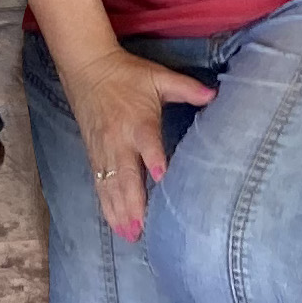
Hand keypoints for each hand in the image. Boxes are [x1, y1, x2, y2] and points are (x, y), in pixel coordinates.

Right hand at [63, 43, 213, 240]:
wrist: (86, 68)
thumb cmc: (126, 74)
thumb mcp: (158, 76)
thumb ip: (186, 88)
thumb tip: (215, 94)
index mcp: (138, 120)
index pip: (147, 143)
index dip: (153, 159)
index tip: (161, 177)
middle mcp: (118, 140)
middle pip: (125, 175)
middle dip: (133, 203)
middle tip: (142, 228)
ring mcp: (103, 151)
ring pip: (110, 186)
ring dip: (119, 211)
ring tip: (130, 234)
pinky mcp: (93, 156)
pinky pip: (99, 185)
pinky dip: (106, 206)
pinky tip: (114, 224)